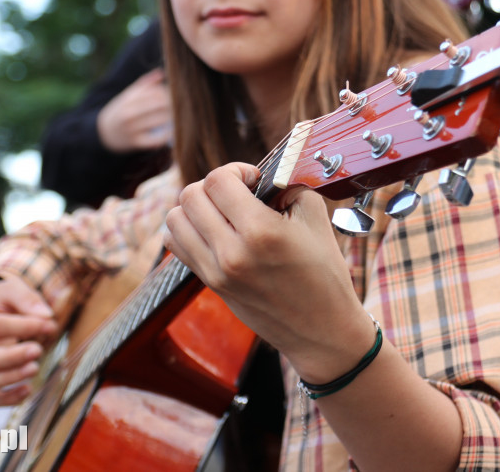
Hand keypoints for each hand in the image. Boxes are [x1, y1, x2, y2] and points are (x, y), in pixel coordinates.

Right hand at [0, 275, 58, 405]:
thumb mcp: (10, 289)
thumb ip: (27, 298)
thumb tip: (46, 317)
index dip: (22, 327)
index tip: (48, 325)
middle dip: (11, 358)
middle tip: (38, 350)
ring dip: (10, 378)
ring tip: (35, 367)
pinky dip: (7, 399)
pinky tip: (28, 389)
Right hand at [97, 68, 172, 152]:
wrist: (104, 133)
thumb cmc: (121, 111)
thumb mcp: (128, 95)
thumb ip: (144, 84)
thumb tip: (160, 73)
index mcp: (128, 98)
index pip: (154, 92)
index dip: (168, 93)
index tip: (175, 96)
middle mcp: (129, 112)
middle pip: (158, 105)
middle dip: (172, 105)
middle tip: (182, 106)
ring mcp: (131, 128)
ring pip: (159, 121)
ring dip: (171, 118)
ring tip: (178, 117)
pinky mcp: (135, 142)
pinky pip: (155, 139)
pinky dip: (165, 136)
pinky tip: (172, 132)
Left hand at [163, 163, 374, 384]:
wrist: (321, 329)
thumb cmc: (325, 274)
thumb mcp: (317, 220)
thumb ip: (290, 188)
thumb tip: (268, 177)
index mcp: (261, 232)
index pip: (218, 181)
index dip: (235, 170)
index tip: (253, 179)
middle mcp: (231, 253)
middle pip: (190, 196)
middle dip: (213, 185)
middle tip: (237, 193)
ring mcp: (216, 272)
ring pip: (175, 219)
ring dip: (195, 206)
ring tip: (222, 211)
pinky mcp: (210, 284)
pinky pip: (176, 245)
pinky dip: (186, 229)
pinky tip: (213, 230)